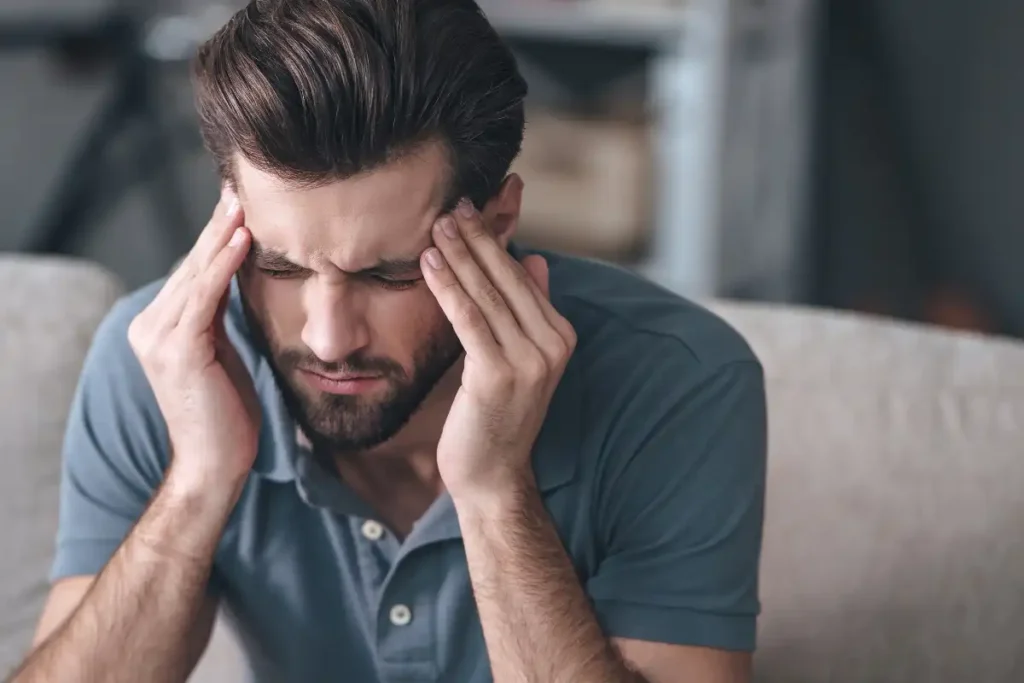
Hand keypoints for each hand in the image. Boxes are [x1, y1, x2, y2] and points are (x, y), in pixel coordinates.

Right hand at [128, 190, 258, 493]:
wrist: (214, 464)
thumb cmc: (227, 413)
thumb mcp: (223, 353)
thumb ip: (220, 317)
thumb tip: (238, 279)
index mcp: (159, 326)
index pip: (193, 271)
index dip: (215, 237)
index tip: (237, 202)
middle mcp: (150, 326)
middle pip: (192, 266)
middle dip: (218, 226)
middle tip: (239, 186)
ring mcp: (158, 338)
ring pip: (196, 275)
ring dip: (222, 235)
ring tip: (244, 201)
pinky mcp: (177, 350)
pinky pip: (204, 297)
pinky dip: (223, 265)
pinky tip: (242, 238)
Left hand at [421, 200, 576, 498]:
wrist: (492, 474)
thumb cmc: (497, 415)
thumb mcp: (520, 358)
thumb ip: (530, 309)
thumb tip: (535, 259)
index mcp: (560, 335)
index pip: (522, 277)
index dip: (494, 241)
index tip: (470, 210)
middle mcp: (552, 345)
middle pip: (507, 279)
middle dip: (476, 239)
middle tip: (451, 205)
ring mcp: (529, 361)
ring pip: (487, 294)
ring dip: (459, 255)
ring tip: (437, 224)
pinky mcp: (498, 374)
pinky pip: (469, 319)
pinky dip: (448, 287)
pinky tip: (430, 263)